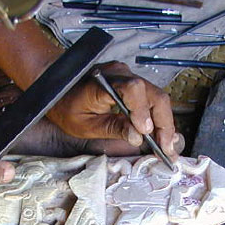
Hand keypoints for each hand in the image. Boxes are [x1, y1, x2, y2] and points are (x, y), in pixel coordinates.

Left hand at [48, 61, 177, 158]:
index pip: (134, 89)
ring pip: (157, 98)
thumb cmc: (66, 105)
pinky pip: (151, 99)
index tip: (146, 133)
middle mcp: (122, 74)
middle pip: (155, 96)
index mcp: (105, 81)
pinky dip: (157, 118)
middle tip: (166, 150)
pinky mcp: (132, 83)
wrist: (57, 85)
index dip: (143, 111)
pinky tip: (159, 136)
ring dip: (164, 124)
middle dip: (164, 125)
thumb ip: (112, 128)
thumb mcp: (84, 124)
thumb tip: (138, 137)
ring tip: (166, 147)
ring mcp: (129, 76)